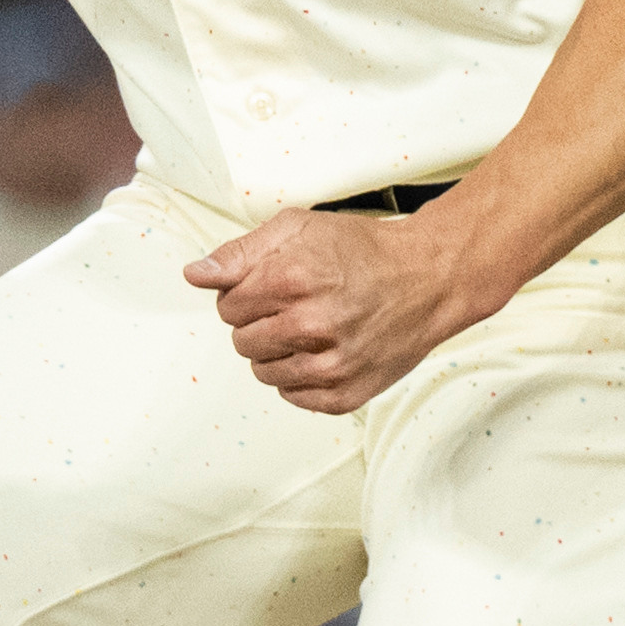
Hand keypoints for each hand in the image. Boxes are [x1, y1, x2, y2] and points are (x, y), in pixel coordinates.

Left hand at [183, 207, 484, 418]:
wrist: (429, 279)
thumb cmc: (365, 251)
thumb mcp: (298, 230)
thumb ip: (239, 253)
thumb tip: (195, 274)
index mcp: (292, 279)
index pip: (227, 306)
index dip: (244, 293)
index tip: (273, 286)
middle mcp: (311, 325)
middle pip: (241, 341)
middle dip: (259, 322)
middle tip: (295, 305)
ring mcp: (331, 365)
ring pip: (263, 372)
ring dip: (277, 351)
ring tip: (311, 328)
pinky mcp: (346, 393)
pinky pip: (293, 396)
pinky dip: (300, 377)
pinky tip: (323, 351)